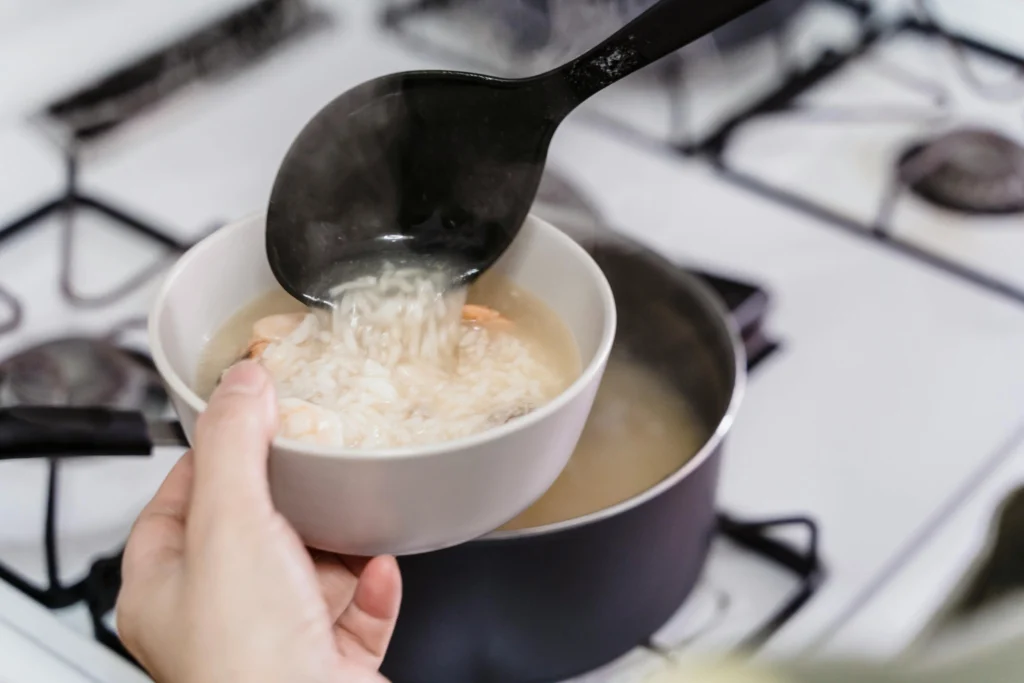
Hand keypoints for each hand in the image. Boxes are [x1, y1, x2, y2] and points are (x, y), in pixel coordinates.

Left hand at [116, 361, 401, 682]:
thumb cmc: (248, 659)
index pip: (181, 499)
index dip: (217, 453)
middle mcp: (217, 617)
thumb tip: (241, 382)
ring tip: (360, 508)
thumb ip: (234, 445)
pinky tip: (381, 568)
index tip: (251, 418)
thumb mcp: (229, 524)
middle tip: (319, 456)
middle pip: (256, 531)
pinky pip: (356, 610)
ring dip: (341, 542)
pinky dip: (372, 586)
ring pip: (312, 569)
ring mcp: (276, 641)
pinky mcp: (329, 663)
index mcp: (167, 587)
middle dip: (295, 496)